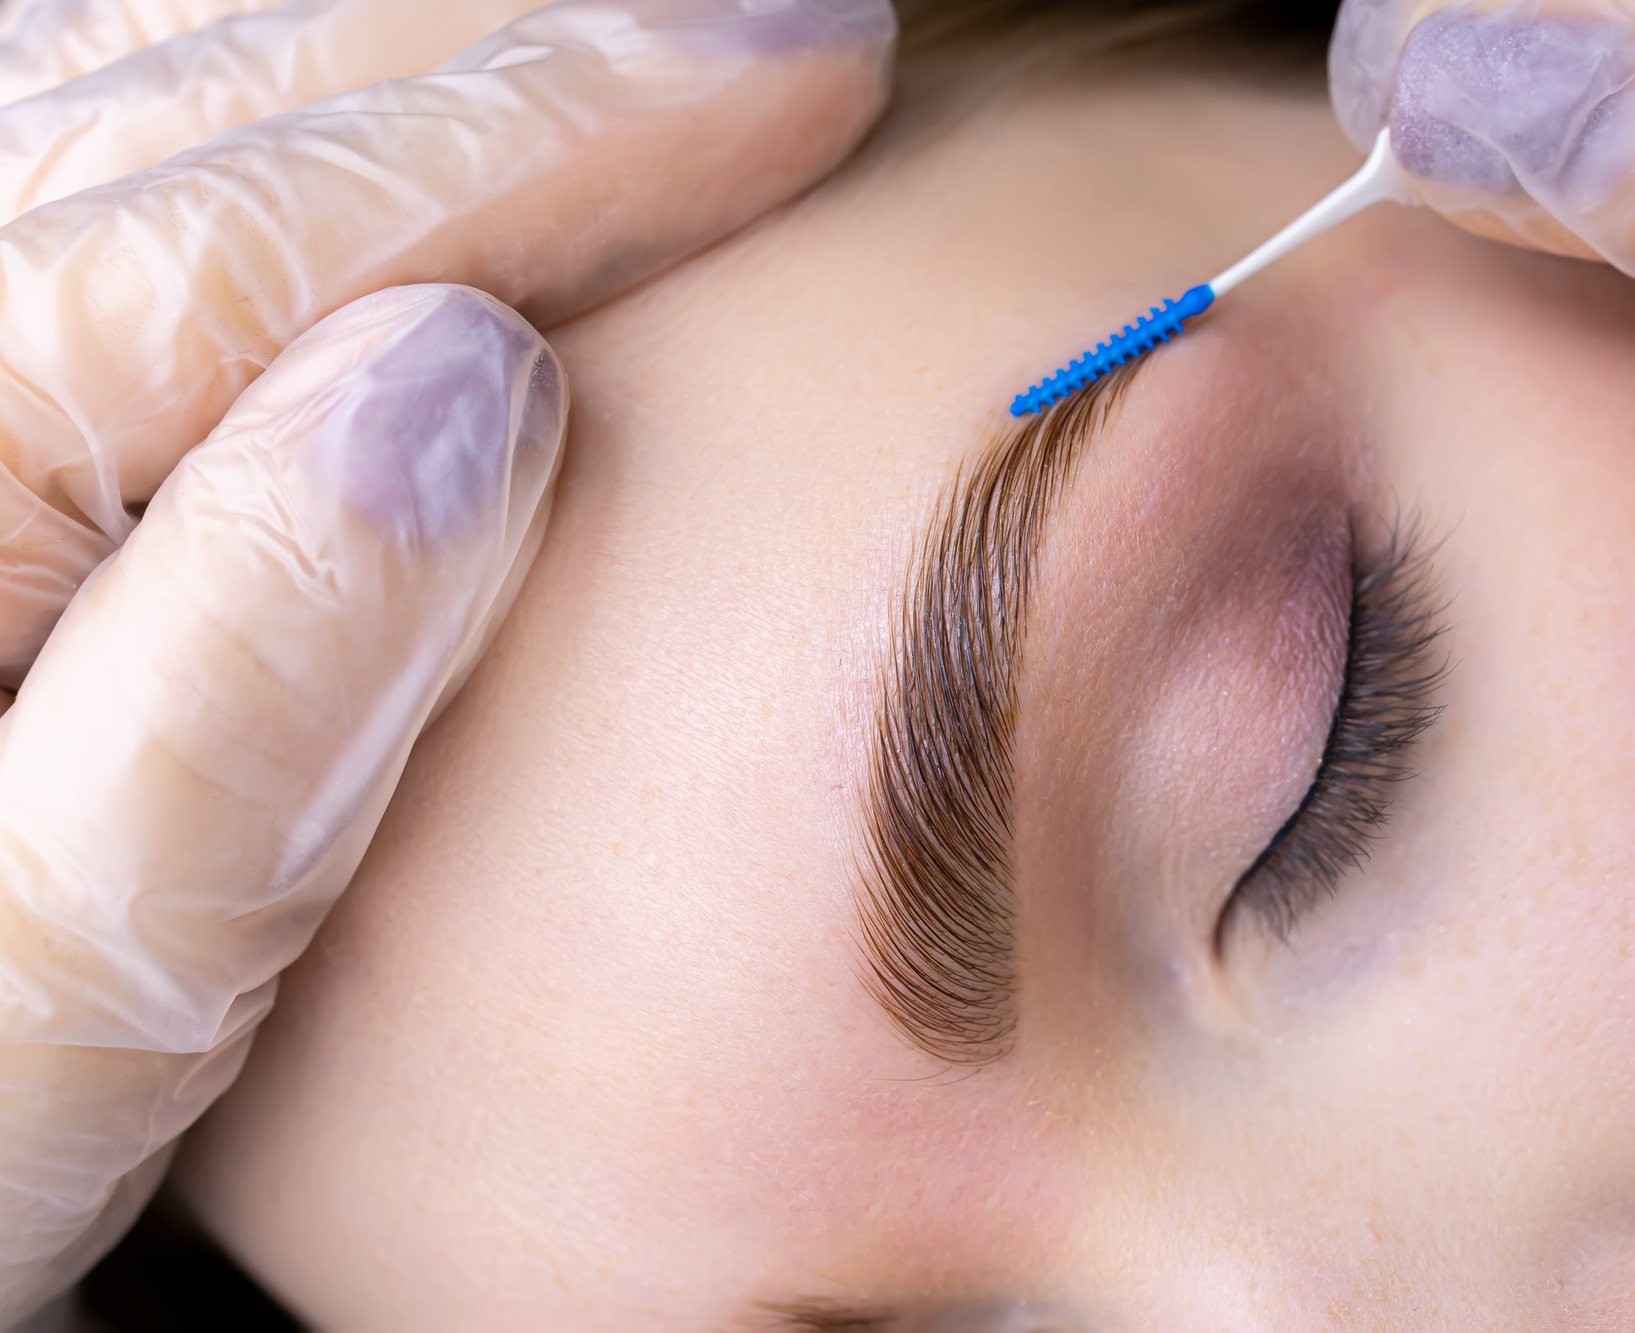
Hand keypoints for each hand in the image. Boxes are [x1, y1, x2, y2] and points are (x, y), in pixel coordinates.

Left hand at [0, 0, 894, 683]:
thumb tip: (471, 395)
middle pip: (237, 117)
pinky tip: (358, 97)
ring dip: (410, 46)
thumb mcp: (42, 1001)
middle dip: (536, 52)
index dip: (583, 136)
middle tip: (784, 26)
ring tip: (616, 36)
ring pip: (150, 95)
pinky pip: (81, 157)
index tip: (805, 72)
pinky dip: (250, 100)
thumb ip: (237, 708)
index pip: (301, 242)